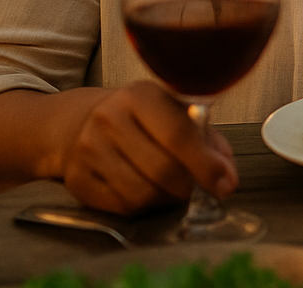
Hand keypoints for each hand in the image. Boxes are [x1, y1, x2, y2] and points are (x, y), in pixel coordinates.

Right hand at [62, 82, 236, 214]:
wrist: (83, 122)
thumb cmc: (144, 119)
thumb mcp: (176, 112)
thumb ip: (207, 139)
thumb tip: (226, 176)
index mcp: (141, 95)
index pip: (179, 134)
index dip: (206, 165)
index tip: (226, 184)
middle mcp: (109, 118)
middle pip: (162, 169)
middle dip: (189, 186)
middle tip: (196, 188)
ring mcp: (88, 149)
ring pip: (141, 194)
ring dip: (166, 199)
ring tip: (171, 188)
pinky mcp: (76, 179)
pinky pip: (121, 207)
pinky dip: (143, 207)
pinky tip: (146, 191)